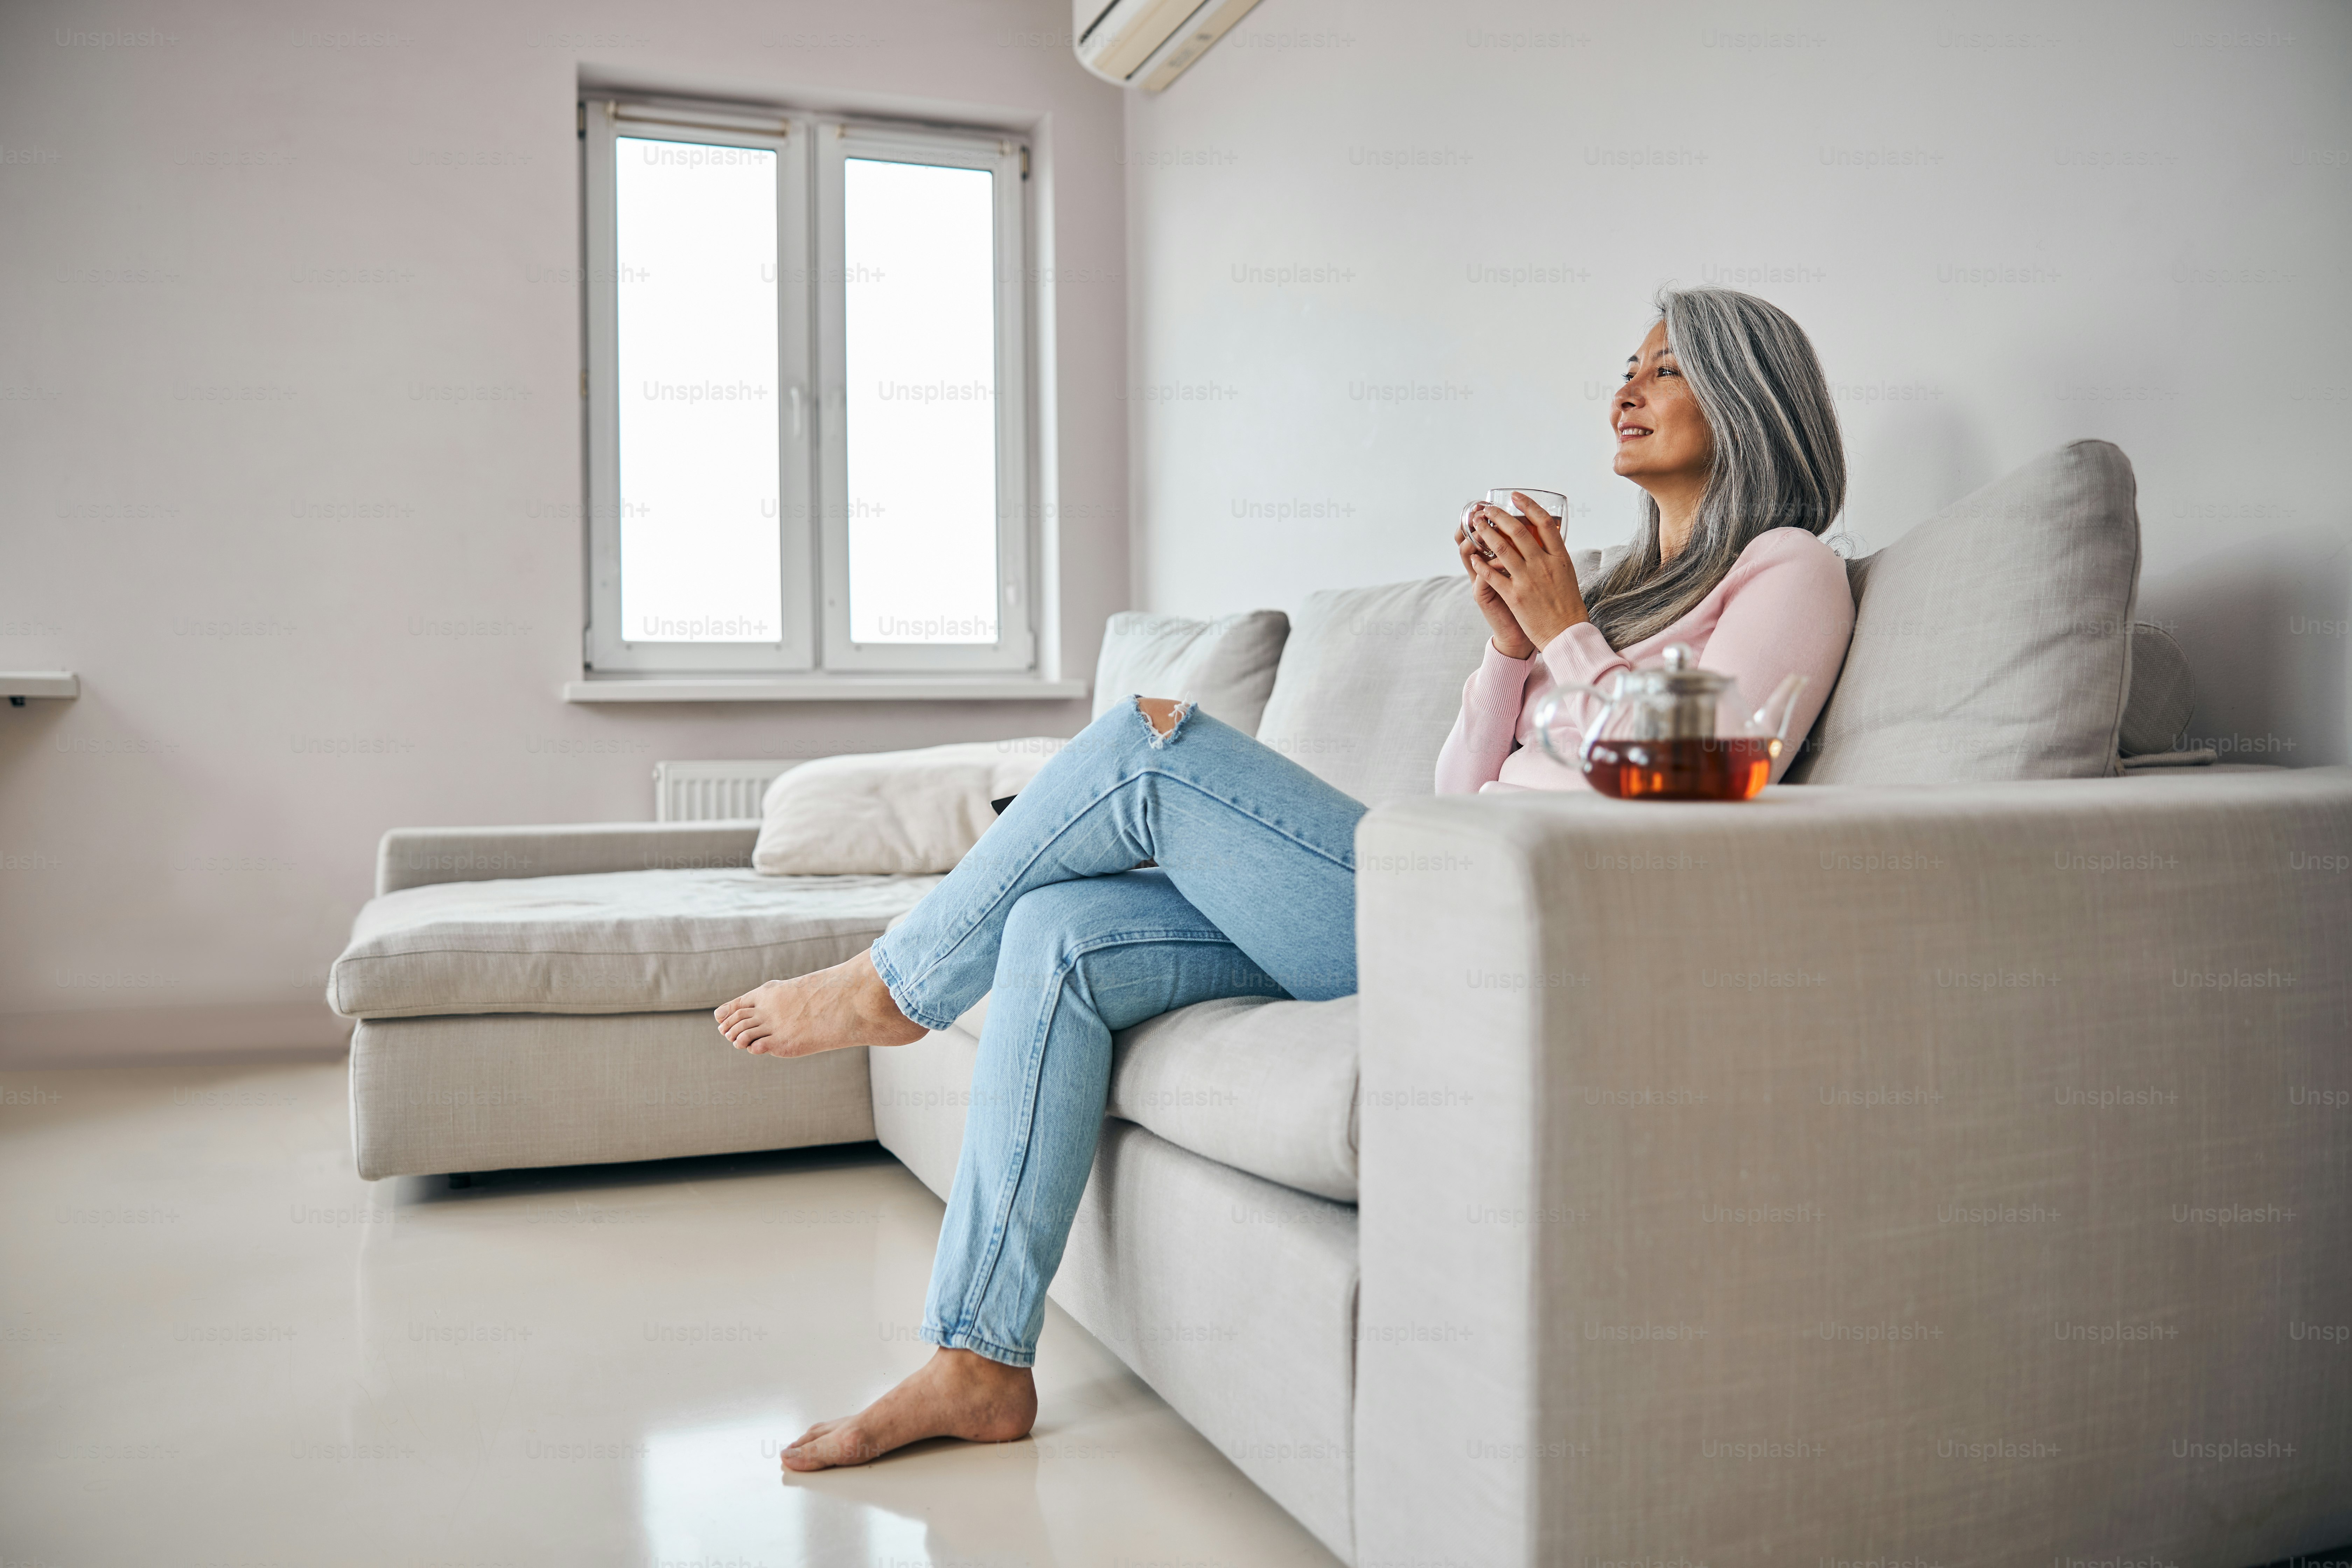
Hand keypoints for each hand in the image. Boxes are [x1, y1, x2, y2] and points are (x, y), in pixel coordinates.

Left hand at [1463, 492, 1588, 652]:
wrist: (1566, 634)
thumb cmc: (1567, 605)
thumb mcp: (1567, 574)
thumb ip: (1554, 556)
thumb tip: (1545, 538)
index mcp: (1560, 558)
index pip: (1545, 523)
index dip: (1529, 506)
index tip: (1515, 497)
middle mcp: (1544, 565)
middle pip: (1518, 531)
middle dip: (1498, 516)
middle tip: (1486, 510)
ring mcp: (1528, 580)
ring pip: (1501, 548)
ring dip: (1484, 534)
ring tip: (1475, 526)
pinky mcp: (1515, 596)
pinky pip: (1492, 575)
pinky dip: (1480, 563)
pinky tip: (1473, 557)